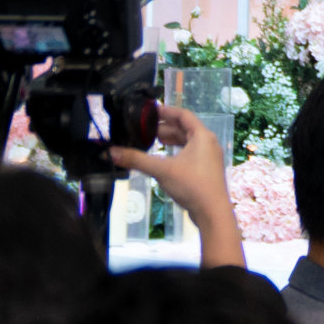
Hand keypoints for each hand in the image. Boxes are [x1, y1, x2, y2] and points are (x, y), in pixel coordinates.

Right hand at [108, 106, 243, 268]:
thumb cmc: (192, 185)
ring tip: (153, 140)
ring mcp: (209, 157)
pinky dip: (177, 152)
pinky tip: (165, 158)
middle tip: (146, 128)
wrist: (212, 213)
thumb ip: (137, 160)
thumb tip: (111, 153)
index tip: (150, 111)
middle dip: (165, 127)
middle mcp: (208, 143)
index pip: (183, 115)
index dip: (166, 111)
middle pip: (185, 128)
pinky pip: (190, 154)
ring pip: (188, 142)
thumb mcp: (162, 170)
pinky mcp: (207, 170)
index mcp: (202, 136)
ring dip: (172, 140)